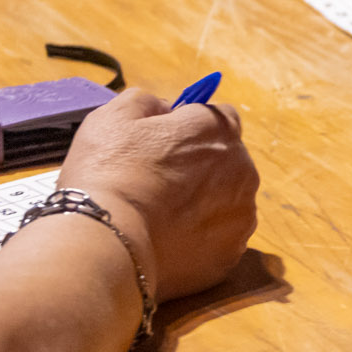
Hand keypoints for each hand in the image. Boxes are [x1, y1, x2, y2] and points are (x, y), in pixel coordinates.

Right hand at [57, 89, 258, 301]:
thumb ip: (146, 102)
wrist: (108, 239)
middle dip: (198, 167)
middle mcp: (243, 167)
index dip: (189, 127)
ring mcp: (242, 212)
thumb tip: (165, 108)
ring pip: (227, 200)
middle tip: (155, 182)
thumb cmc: (108, 172)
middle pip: (225, 160)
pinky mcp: (233, 249)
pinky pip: (220, 237)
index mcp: (217, 129)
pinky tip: (169, 239)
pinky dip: (201, 237)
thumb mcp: (113, 117)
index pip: (217, 117)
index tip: (163, 143)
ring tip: (160, 215)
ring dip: (203, 203)